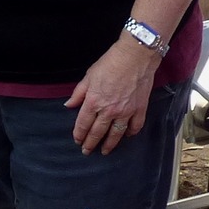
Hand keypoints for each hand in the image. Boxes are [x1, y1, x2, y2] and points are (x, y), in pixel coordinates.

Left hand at [66, 37, 159, 153]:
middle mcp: (108, 110)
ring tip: (105, 151)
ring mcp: (125, 112)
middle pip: (97, 132)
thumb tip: (69, 105)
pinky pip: (134, 126)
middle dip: (90, 144)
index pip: (83, 124)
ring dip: (109, 145)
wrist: (135, 56)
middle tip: (87, 151)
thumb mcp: (89, 76)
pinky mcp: (139, 109)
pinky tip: (126, 136)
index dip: (79, 135)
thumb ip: (78, 93)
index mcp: (93, 101)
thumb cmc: (110, 63)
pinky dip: (130, 133)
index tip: (77, 141)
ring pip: (115, 134)